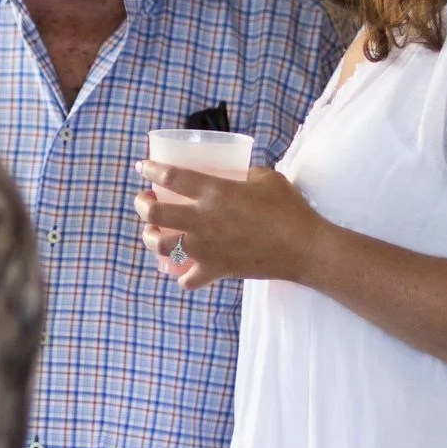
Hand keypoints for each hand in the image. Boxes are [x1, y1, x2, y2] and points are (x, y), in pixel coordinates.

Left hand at [134, 162, 328, 291]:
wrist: (304, 249)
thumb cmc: (289, 209)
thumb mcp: (266, 178)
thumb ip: (244, 174)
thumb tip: (234, 176)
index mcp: (214, 192)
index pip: (170, 177)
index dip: (151, 169)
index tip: (142, 167)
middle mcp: (203, 220)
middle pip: (154, 214)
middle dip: (142, 205)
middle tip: (144, 201)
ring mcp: (206, 248)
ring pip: (161, 247)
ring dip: (151, 239)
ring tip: (155, 233)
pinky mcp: (216, 270)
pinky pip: (187, 280)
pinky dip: (181, 276)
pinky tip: (183, 269)